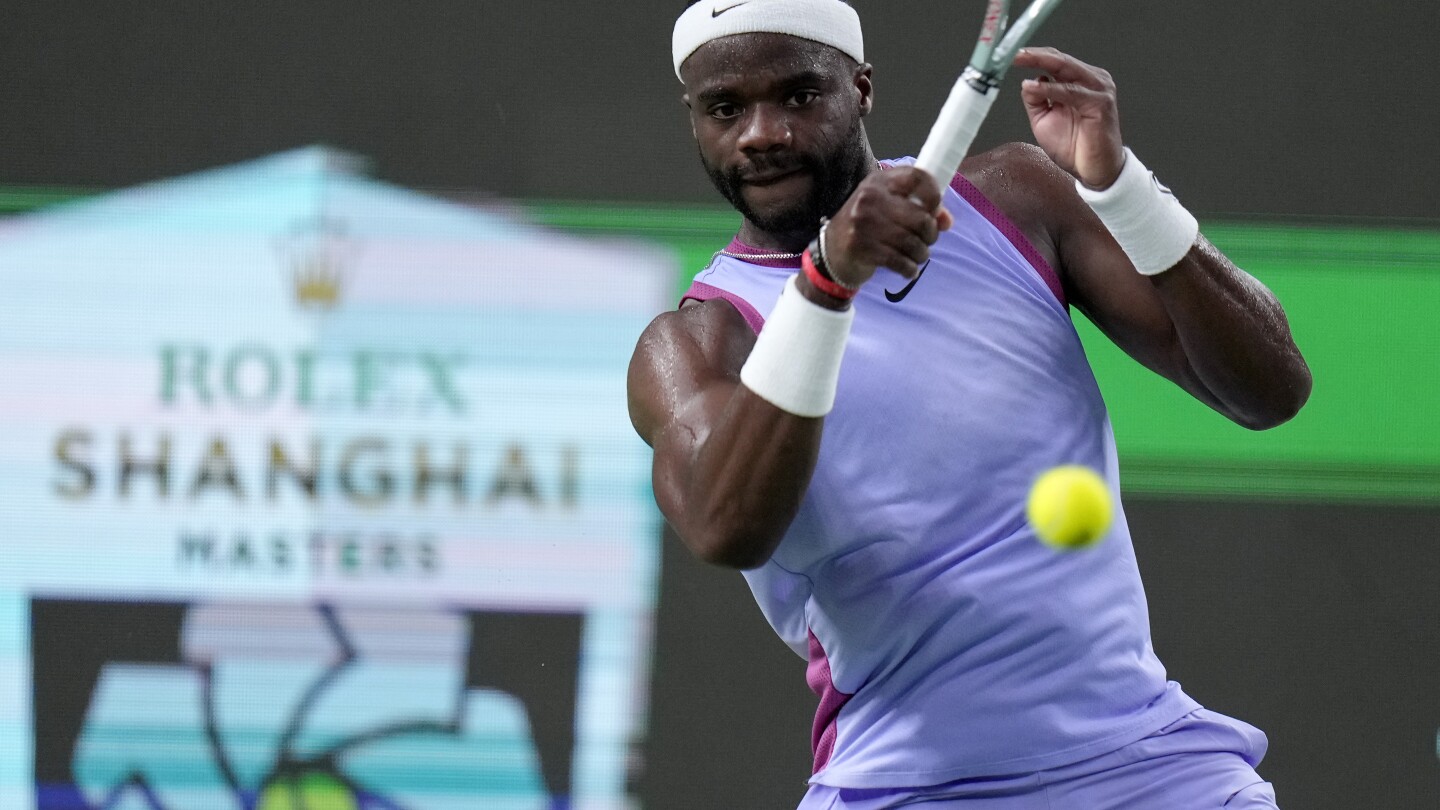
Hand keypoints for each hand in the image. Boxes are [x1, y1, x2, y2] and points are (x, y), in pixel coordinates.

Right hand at [823, 168, 953, 288]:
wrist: (831, 252)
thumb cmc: (867, 228)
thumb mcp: (889, 210)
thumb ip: (920, 210)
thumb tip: (946, 221)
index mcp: (879, 182)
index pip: (917, 177)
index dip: (934, 194)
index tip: (935, 210)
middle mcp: (870, 197)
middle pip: (920, 217)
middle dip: (931, 234)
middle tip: (927, 242)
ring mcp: (864, 222)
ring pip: (912, 242)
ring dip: (921, 254)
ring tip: (918, 257)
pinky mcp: (861, 246)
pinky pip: (899, 261)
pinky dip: (909, 269)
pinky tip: (909, 271)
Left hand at [1013, 47, 1124, 189]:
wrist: (1095, 170)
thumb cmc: (1075, 147)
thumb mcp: (1045, 120)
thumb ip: (1036, 100)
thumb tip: (1028, 82)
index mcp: (1080, 81)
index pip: (1056, 62)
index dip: (1034, 57)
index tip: (1014, 56)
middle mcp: (1092, 80)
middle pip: (1061, 60)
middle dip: (1036, 55)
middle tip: (1015, 54)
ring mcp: (1099, 89)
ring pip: (1066, 69)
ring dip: (1042, 63)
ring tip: (1021, 61)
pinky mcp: (1101, 103)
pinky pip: (1071, 92)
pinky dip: (1050, 89)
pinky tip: (1033, 87)